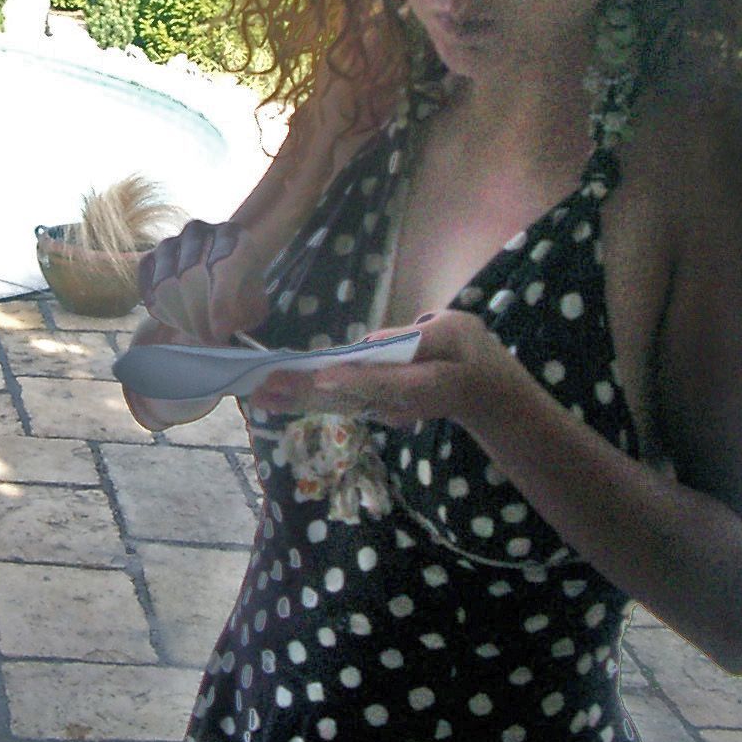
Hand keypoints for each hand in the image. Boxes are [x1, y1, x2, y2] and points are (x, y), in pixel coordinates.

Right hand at [139, 220, 268, 345]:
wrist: (220, 276)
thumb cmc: (241, 292)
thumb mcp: (255, 302)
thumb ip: (245, 315)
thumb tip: (221, 331)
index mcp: (232, 236)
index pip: (222, 265)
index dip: (219, 303)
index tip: (219, 333)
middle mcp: (199, 232)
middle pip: (190, 274)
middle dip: (199, 315)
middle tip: (209, 338)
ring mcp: (171, 243)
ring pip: (165, 283)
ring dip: (180, 316)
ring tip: (196, 332)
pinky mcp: (150, 258)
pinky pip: (148, 287)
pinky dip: (159, 309)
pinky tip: (175, 320)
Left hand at [249, 309, 517, 431]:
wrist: (484, 393)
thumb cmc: (472, 353)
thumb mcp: (457, 330)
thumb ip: (418, 336)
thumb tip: (369, 343)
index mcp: (425, 383)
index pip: (385, 381)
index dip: (353, 379)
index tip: (321, 377)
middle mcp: (398, 405)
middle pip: (347, 398)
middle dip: (305, 394)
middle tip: (263, 388)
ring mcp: (385, 411)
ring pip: (336, 405)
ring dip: (296, 399)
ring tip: (257, 393)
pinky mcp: (375, 408)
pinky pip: (337, 404)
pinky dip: (306, 399)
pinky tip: (275, 395)